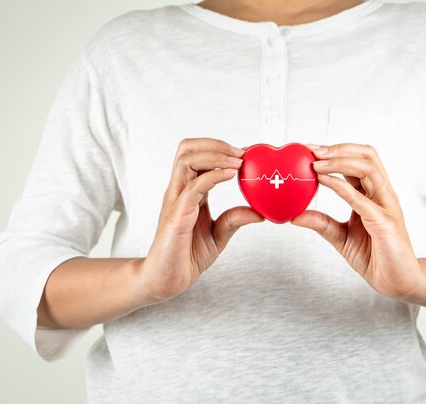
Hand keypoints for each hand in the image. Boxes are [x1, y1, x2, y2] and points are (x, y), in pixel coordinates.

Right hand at [136, 138, 264, 304]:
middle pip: (187, 149)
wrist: (166, 280)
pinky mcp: (176, 217)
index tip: (246, 154)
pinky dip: (213, 176)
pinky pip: (193, 187)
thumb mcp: (218, 236)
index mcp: (188, 192)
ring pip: (186, 160)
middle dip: (216, 144)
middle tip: (241, 153)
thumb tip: (259, 212)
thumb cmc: (186, 256)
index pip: (197, 156)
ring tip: (238, 162)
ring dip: (215, 155)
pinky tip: (231, 175)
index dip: (221, 149)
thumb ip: (234, 219)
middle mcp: (179, 191)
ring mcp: (175, 202)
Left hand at [290, 143, 424, 299]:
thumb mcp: (341, 237)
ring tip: (316, 164)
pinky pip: (362, 199)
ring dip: (339, 162)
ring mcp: (386, 206)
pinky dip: (341, 187)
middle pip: (366, 156)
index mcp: (373, 194)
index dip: (334, 152)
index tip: (309, 150)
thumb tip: (295, 215)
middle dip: (338, 149)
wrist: (397, 282)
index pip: (357, 162)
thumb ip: (322, 223)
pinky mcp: (385, 223)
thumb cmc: (375, 257)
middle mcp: (382, 194)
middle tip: (312, 150)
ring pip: (368, 169)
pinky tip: (323, 181)